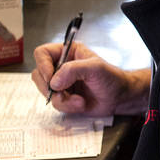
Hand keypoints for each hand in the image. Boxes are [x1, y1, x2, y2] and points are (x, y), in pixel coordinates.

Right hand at [32, 42, 146, 115]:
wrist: (120, 98)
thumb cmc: (112, 78)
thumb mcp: (95, 68)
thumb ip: (73, 70)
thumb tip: (54, 82)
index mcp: (67, 52)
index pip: (42, 54)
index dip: (43, 65)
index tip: (51, 78)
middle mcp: (61, 67)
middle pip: (39, 74)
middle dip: (50, 87)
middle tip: (64, 92)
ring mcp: (61, 83)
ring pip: (46, 92)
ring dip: (63, 99)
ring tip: (80, 100)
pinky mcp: (64, 97)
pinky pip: (55, 103)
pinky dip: (68, 106)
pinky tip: (81, 104)